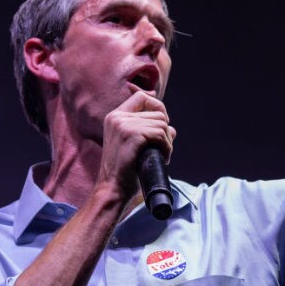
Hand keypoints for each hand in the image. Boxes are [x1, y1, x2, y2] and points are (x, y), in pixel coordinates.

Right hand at [97, 84, 176, 200]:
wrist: (112, 188)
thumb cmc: (124, 171)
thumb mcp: (133, 145)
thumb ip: (148, 131)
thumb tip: (172, 128)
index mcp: (115, 117)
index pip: (142, 97)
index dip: (157, 107)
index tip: (162, 126)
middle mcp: (117, 117)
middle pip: (157, 112)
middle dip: (165, 131)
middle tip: (162, 149)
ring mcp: (123, 125)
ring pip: (162, 124)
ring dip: (167, 142)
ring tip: (161, 155)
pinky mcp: (132, 135)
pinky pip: (161, 134)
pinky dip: (167, 147)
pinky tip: (162, 158)